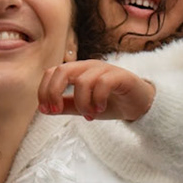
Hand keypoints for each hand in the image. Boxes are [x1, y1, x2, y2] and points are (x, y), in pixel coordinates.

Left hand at [39, 60, 155, 121]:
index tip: (46, 110)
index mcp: (77, 71)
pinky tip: (100, 109)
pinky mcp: (120, 76)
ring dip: (82, 103)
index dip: (44, 90)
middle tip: (58, 111)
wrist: (139, 104)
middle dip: (54, 92)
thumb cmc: (110, 103)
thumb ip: (66, 106)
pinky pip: (103, 83)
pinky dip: (98, 99)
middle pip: (62, 70)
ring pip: (83, 80)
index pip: (52, 72)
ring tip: (89, 116)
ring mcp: (105, 69)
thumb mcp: (84, 107)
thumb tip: (44, 109)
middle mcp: (89, 67)